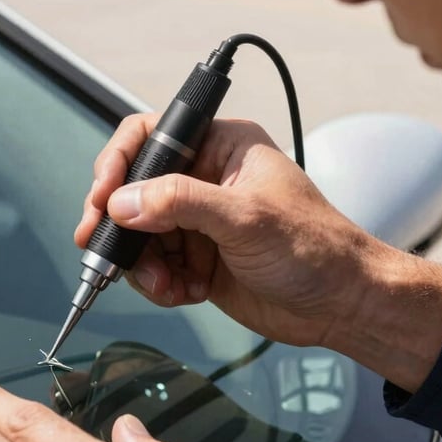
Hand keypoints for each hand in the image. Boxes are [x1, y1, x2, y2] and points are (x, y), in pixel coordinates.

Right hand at [75, 114, 441, 390]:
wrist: (341, 305)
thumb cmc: (314, 248)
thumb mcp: (245, 218)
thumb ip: (180, 203)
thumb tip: (122, 203)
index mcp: (222, 147)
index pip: (150, 136)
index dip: (118, 164)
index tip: (102, 199)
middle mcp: (205, 179)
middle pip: (135, 190)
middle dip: (120, 225)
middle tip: (100, 248)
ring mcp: (199, 221)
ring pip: (139, 234)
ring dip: (141, 263)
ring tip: (164, 285)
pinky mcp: (197, 259)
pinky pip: (155, 266)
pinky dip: (159, 284)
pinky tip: (183, 294)